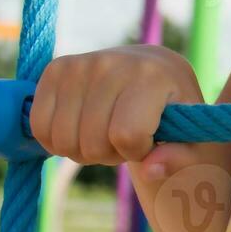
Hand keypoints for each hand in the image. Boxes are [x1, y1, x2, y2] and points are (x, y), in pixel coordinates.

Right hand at [30, 44, 211, 178]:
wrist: (155, 73)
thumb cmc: (175, 111)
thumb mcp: (191, 137)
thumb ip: (179, 157)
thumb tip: (152, 169)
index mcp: (153, 76)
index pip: (127, 136)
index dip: (137, 151)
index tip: (149, 140)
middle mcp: (115, 62)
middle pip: (92, 142)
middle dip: (109, 153)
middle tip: (125, 136)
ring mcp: (83, 63)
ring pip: (63, 139)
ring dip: (83, 148)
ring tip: (105, 130)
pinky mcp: (57, 68)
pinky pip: (39, 125)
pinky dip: (56, 139)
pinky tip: (80, 127)